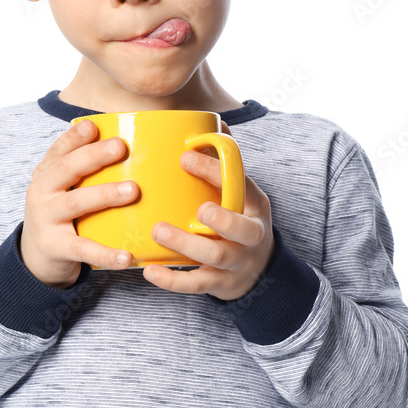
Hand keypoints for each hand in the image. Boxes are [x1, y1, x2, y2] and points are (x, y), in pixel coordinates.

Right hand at [20, 119, 138, 288]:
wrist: (35, 257)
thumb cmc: (61, 215)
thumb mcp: (63, 189)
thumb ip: (85, 170)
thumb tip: (130, 146)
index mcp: (46, 174)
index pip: (59, 150)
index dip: (75, 136)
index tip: (94, 125)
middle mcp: (42, 192)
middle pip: (67, 169)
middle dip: (93, 156)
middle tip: (120, 147)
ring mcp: (46, 219)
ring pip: (75, 203)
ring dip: (104, 194)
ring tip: (132, 190)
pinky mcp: (54, 246)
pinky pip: (82, 249)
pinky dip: (105, 253)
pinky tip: (126, 256)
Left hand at [142, 122, 273, 300]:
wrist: (257, 270)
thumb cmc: (239, 220)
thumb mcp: (242, 193)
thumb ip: (224, 164)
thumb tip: (213, 122)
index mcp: (254, 206)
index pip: (242, 186)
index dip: (216, 172)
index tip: (185, 157)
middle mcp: (250, 236)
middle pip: (241, 230)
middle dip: (221, 220)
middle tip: (197, 208)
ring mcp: (235, 263)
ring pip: (216, 258)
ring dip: (187, 244)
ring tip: (158, 231)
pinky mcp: (218, 284)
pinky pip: (196, 285)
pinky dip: (172, 280)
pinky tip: (150, 270)